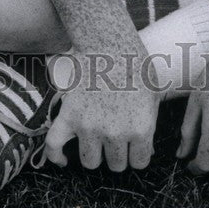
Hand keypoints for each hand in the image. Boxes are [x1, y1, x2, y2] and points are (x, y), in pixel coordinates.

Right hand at [44, 48, 159, 172]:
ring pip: (90, 162)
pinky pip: (54, 147)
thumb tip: (146, 151)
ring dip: (94, 153)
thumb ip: (149, 124)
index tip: (135, 143)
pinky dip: (56, 157)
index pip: (140, 162)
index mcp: (141, 128)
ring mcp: (89, 126)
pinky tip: (64, 160)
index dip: (138, 154)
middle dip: (118, 153)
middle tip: (116, 135)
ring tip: (97, 139)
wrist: (109, 43)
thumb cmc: (136, 65)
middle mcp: (115, 133)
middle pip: (116, 165)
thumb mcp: (154, 95)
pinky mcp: (68, 116)